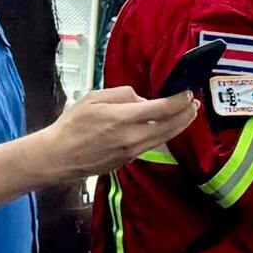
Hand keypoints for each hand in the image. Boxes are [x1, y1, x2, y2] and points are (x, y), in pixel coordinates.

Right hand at [42, 86, 199, 181]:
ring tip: (188, 114)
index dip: (179, 100)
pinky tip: (167, 126)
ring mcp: (132, 152)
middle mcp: (132, 137)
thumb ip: (122, 95)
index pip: (162, 108)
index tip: (187, 92)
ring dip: (179, 125)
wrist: (58, 156)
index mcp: (122, 118)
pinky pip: (152, 145)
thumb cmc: (71, 125)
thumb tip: (143, 100)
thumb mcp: (93, 98)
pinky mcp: (129, 160)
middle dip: (186, 114)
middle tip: (194, 103)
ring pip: (165, 138)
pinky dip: (164, 135)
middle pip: (170, 126)